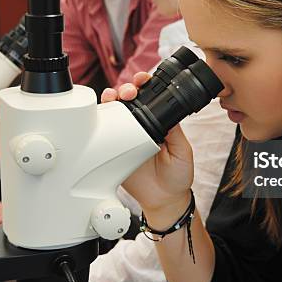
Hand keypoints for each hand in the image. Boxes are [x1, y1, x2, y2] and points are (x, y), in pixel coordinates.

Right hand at [101, 73, 194, 216]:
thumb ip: (175, 132)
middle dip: (126, 89)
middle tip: (129, 91)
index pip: (151, 98)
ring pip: (113, 112)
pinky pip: (102, 134)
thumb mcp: (182, 151)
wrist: (164, 201)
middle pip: (128, 100)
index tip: (144, 80)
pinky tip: (101, 114)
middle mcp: (140, 127)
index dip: (145, 85)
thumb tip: (168, 111)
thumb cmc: (177, 176)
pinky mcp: (111, 151)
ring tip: (115, 97)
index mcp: (159, 123)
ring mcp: (124, 138)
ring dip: (111, 99)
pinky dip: (99, 121)